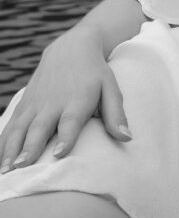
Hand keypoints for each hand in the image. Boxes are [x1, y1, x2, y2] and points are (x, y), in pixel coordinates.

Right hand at [0, 27, 129, 172]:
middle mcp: (53, 103)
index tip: (59, 154)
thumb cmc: (95, 74)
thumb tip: (127, 138)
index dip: (65, 137)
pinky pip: (10, 125)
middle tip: (23, 166)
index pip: (70, 121)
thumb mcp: (111, 88)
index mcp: (77, 101)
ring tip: (7, 169)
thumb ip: (116, 114)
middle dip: (30, 147)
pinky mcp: (24, 104)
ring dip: (11, 149)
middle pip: (39, 128)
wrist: (71, 48)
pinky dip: (3, 142)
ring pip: (20, 128)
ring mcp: (35, 104)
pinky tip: (0, 161)